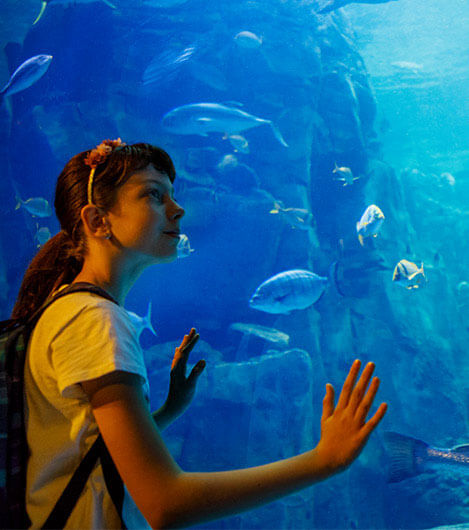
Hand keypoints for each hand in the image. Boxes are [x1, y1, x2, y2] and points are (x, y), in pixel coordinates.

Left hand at [164, 328, 205, 418]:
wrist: (171, 408)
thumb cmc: (182, 399)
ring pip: (179, 353)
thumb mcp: (190, 387)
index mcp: (179, 369)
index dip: (192, 343)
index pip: (186, 353)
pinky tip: (178, 350)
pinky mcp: (175, 374)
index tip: (198, 335)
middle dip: (188, 339)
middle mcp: (175, 367)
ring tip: (187, 335)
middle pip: (182, 350)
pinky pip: (177, 359)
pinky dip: (179, 352)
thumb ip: (196, 374)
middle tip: (193, 328)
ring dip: (184, 344)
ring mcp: (175, 370)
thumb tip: (203, 361)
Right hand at [314, 359, 386, 474]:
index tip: (358, 361)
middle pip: (357, 392)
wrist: (328, 459)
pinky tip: (384, 405)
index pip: (347, 387)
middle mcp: (347, 415)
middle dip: (364, 377)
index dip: (353, 374)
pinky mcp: (362, 437)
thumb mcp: (325, 418)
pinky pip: (371, 424)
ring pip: (364, 405)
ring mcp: (355, 425)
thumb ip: (328, 401)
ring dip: (372, 391)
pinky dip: (378, 414)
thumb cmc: (327, 438)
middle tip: (371, 364)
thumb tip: (329, 384)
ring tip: (378, 378)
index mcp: (339, 410)